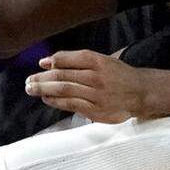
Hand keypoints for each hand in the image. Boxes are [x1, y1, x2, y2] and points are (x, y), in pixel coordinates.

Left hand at [25, 50, 150, 122]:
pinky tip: (46, 99)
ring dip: (44, 90)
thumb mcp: (103, 60)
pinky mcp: (95, 110)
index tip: (40, 64)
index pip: (68, 59)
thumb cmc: (118, 75)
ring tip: (32, 89)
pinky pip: (70, 104)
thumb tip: (48, 62)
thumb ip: (78, 61)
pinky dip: (55, 101)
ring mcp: (95, 94)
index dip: (52, 61)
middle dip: (42, 78)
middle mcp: (96, 76)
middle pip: (62, 76)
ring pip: (64, 90)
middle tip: (29, 80)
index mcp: (98, 61)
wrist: (140, 92)